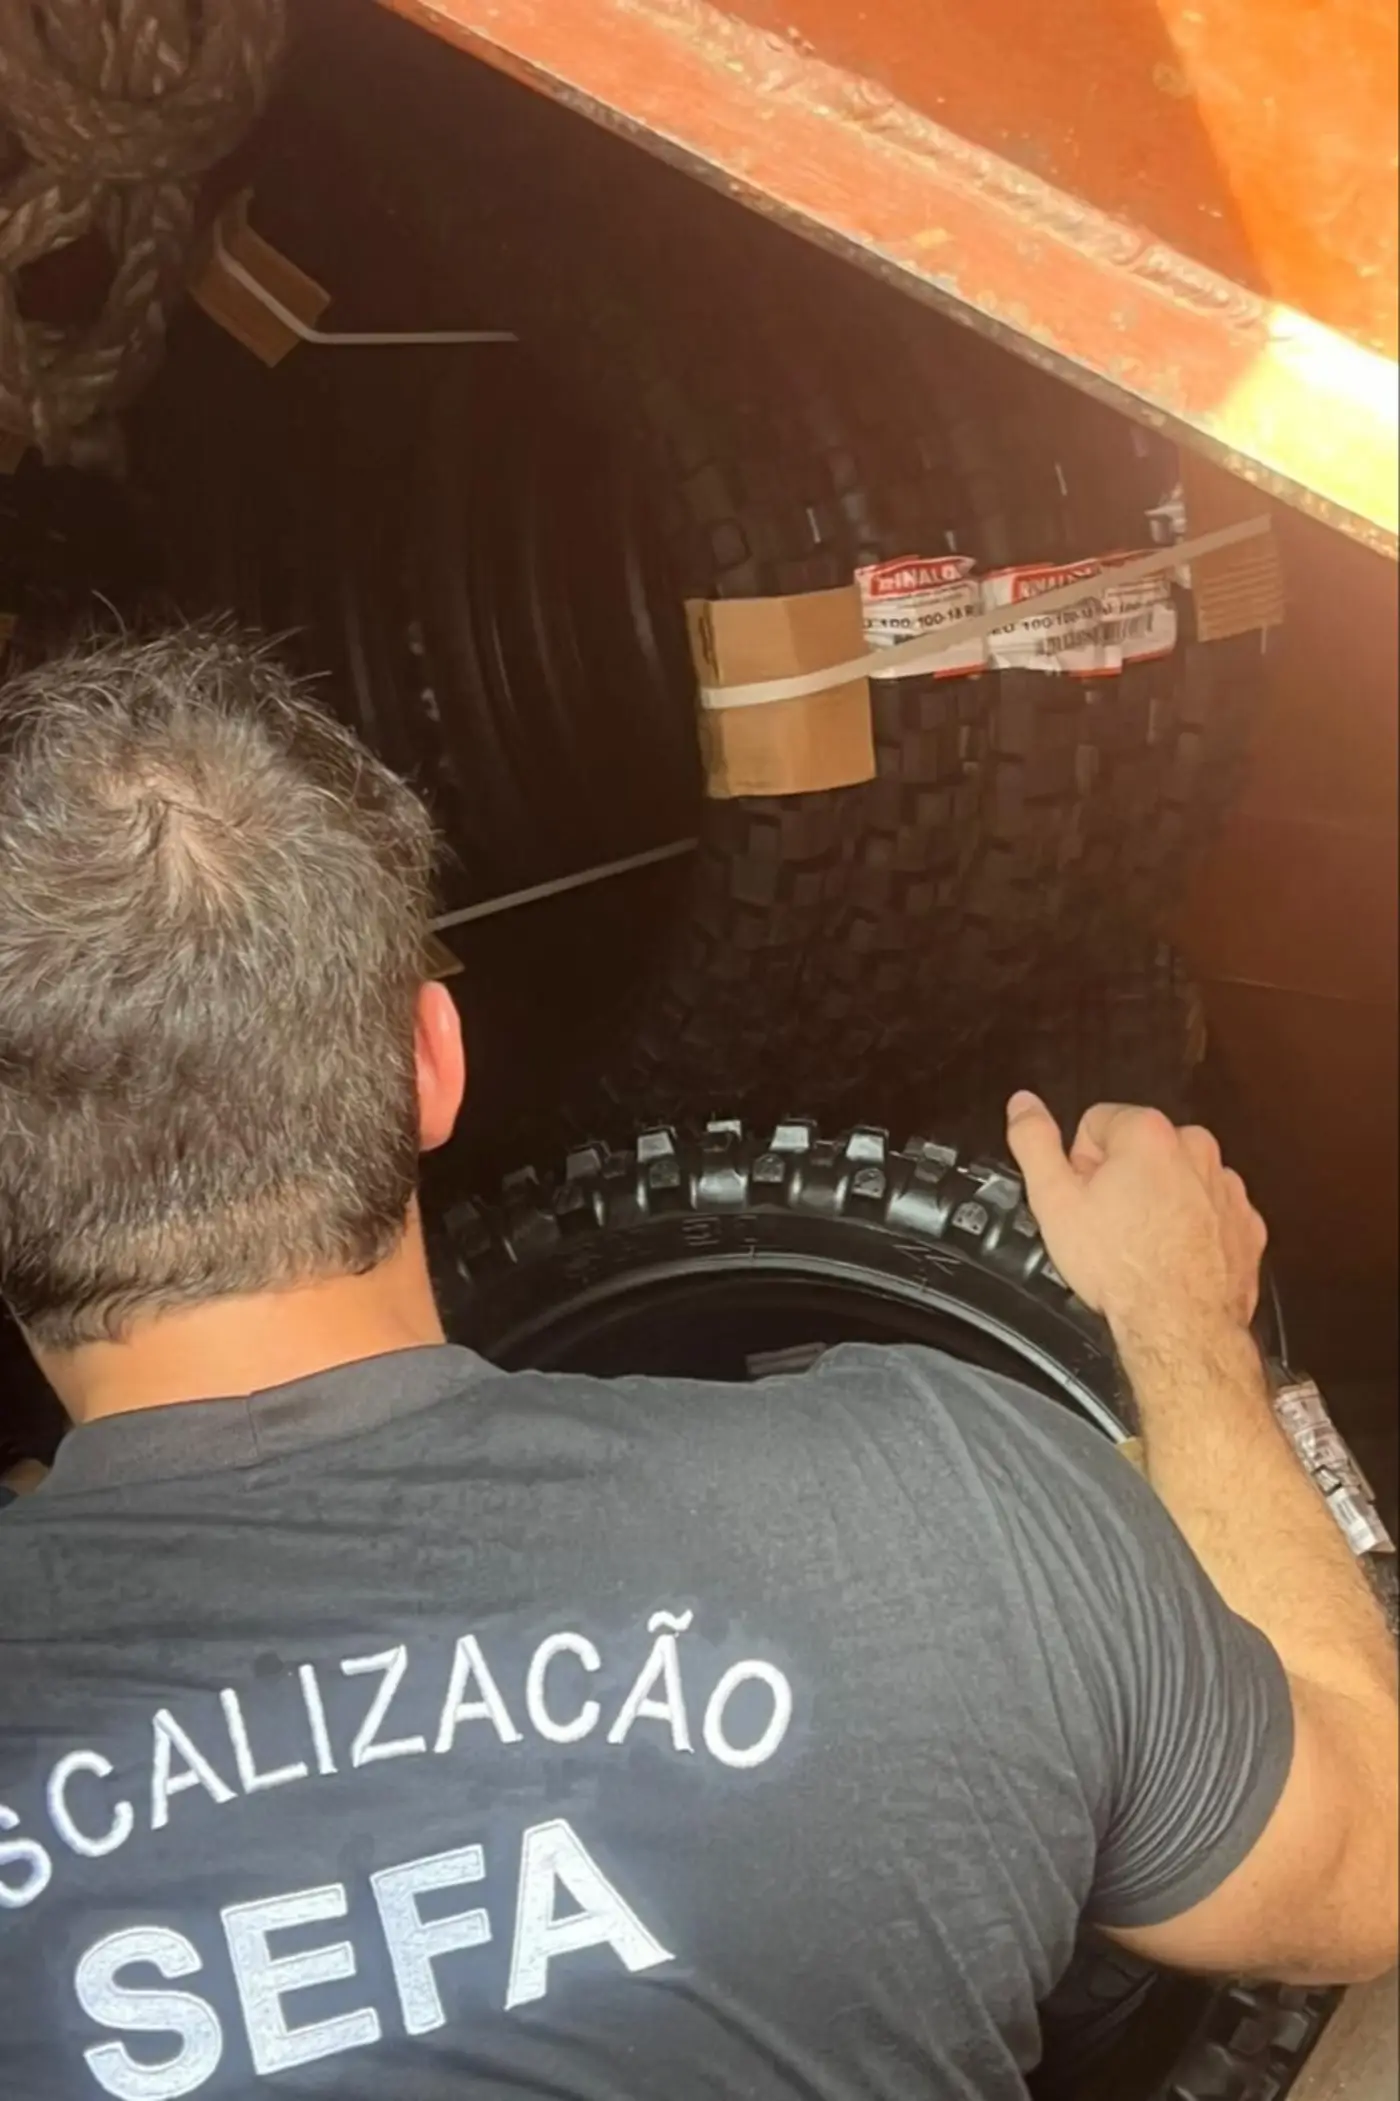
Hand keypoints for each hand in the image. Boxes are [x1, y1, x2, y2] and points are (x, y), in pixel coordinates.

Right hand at [1005, 1093, 1266, 1339]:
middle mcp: (1195, 1149)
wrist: (1181, 1325)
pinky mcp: (1245, 1221)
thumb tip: (1022, 1105)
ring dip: (1157, 1203)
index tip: (1086, 1200)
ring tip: (1140, 1246)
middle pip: (1139, 1149)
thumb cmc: (1123, 1268)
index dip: (1081, 1165)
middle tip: (1108, 1226)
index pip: (1096, 1123)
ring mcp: (1226, 1186)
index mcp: (1147, 1133)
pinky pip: (1208, 1211)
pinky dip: (1191, 1227)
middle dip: (1121, 1180)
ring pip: (1176, 1179)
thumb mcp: (1054, 1201)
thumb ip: (1033, 1141)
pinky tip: (1172, 1256)